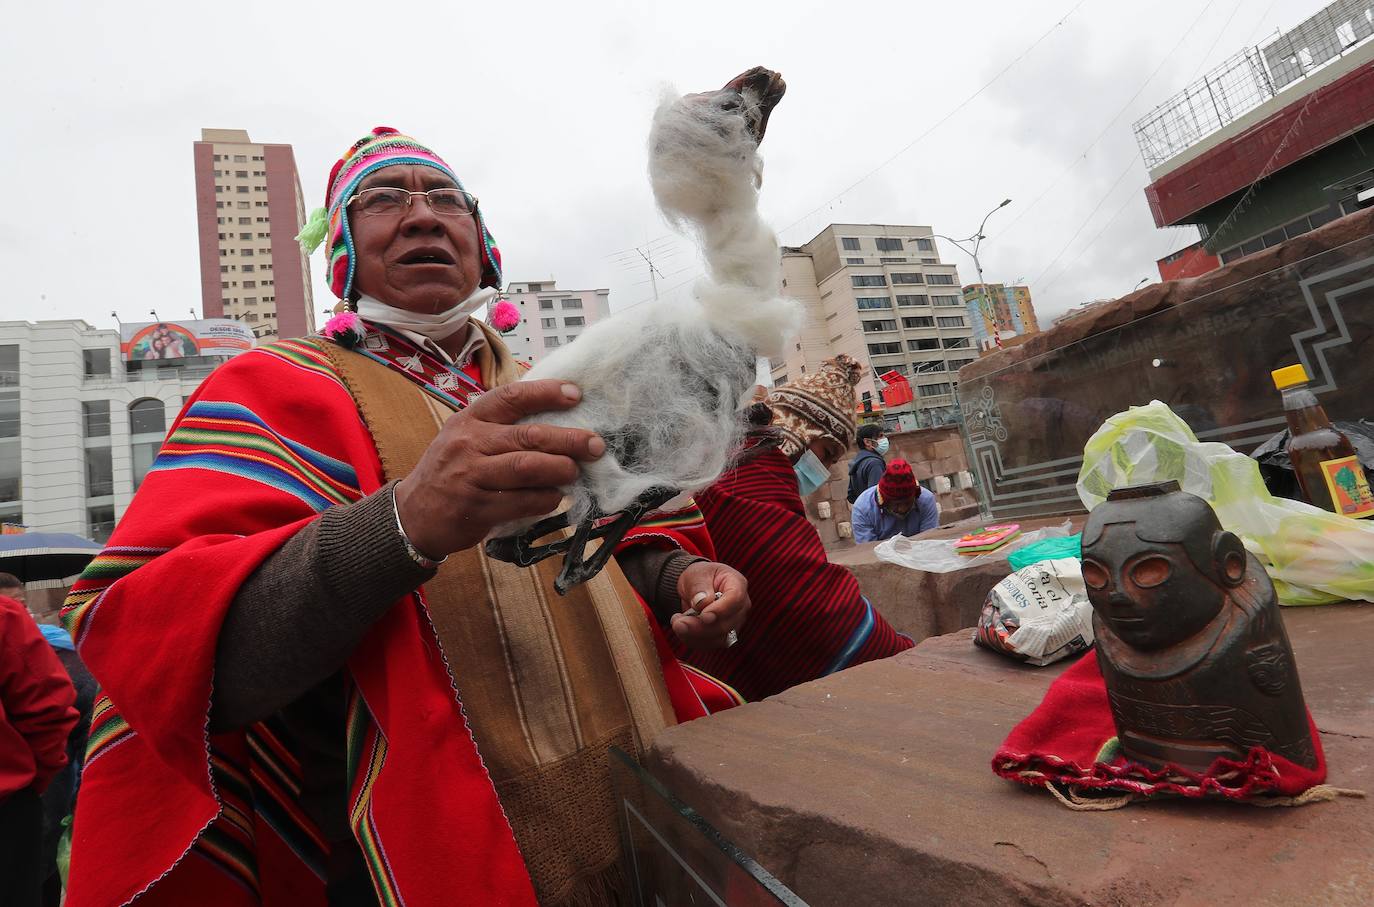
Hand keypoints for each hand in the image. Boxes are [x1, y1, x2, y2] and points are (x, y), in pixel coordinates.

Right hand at [394, 380, 604, 557]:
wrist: (414, 514)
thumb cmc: (451, 469)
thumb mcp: (465, 436)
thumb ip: (501, 426)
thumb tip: (556, 418)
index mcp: (469, 419)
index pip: (511, 397)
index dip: (546, 393)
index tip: (575, 394)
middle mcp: (469, 444)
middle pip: (527, 436)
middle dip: (568, 439)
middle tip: (594, 445)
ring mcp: (472, 477)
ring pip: (527, 468)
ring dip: (559, 470)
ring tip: (576, 471)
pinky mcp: (478, 508)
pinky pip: (522, 502)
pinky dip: (545, 499)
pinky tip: (555, 497)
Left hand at [670, 561, 748, 649]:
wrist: (696, 588)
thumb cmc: (700, 577)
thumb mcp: (696, 574)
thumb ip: (699, 587)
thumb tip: (702, 602)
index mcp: (737, 584)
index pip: (735, 599)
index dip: (719, 610)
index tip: (702, 615)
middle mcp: (740, 607)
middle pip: (727, 624)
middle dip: (700, 626)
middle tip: (678, 621)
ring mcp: (734, 623)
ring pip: (718, 638)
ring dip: (694, 635)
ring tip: (677, 623)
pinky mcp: (723, 636)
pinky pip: (710, 645)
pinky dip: (693, 641)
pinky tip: (682, 630)